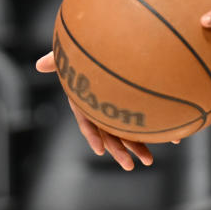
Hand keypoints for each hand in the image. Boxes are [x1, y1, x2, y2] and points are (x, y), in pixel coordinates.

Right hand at [34, 51, 160, 169]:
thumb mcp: (71, 53)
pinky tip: (172, 138)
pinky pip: (145, 120)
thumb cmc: (87, 49)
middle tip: (131, 166)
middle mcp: (102, 108)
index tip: (100, 149)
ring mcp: (119, 108)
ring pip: (128, 131)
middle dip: (120, 150)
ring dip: (139, 146)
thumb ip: (57, 59)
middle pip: (109, 132)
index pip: (87, 121)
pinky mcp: (136, 106)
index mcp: (86, 101)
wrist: (115, 42)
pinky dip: (157, 129)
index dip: (92, 135)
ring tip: (149, 161)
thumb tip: (39, 65)